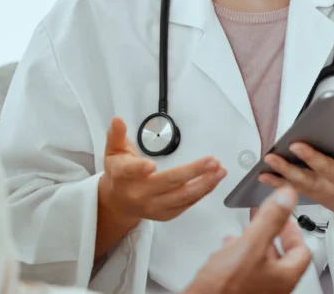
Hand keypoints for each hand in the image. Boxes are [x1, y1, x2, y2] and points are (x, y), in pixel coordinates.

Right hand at [99, 117, 226, 221]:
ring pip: (182, 196)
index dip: (139, 169)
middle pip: (167, 183)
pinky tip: (213, 181)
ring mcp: (153, 207)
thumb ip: (117, 135)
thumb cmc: (119, 172)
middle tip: (212, 161)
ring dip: (204, 184)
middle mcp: (138, 194)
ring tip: (220, 171)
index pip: (130, 172)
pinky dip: (201, 193)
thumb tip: (118, 119)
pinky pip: (186, 204)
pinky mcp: (165, 215)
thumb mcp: (113, 151)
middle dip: (192, 172)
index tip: (151, 166)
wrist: (119, 203)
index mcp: (122, 176)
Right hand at [183, 186, 310, 293]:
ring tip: (246, 230)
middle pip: (282, 254)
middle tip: (266, 218)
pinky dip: (240, 253)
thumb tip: (287, 197)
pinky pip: (246, 267)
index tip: (284, 215)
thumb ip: (270, 219)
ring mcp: (258, 288)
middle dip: (272, 232)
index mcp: (285, 276)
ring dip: (255, 241)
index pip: (302, 249)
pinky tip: (228, 249)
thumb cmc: (227, 287)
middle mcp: (275, 285)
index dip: (293, 229)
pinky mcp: (241, 288)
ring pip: (263, 260)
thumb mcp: (251, 244)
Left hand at [259, 126, 333, 235]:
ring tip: (270, 158)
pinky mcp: (314, 193)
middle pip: (326, 168)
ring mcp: (325, 189)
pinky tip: (261, 173)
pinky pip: (291, 188)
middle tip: (296, 143)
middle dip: (311, 156)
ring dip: (284, 169)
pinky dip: (275, 182)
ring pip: (303, 179)